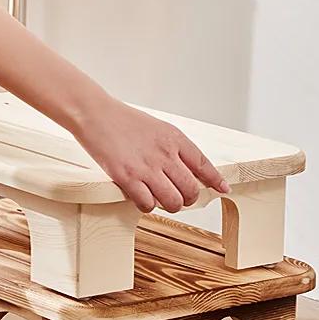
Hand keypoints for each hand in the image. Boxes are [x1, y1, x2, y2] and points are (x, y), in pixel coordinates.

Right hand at [75, 98, 230, 212]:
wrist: (95, 113)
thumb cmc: (123, 120)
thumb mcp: (157, 128)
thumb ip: (173, 147)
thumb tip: (186, 169)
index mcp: (174, 139)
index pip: (203, 165)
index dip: (215, 180)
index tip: (222, 189)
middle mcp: (164, 154)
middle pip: (191, 190)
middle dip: (188, 199)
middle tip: (179, 198)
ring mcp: (146, 167)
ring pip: (173, 202)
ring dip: (169, 205)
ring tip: (160, 199)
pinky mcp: (127, 177)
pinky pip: (148, 204)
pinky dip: (147, 206)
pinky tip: (141, 198)